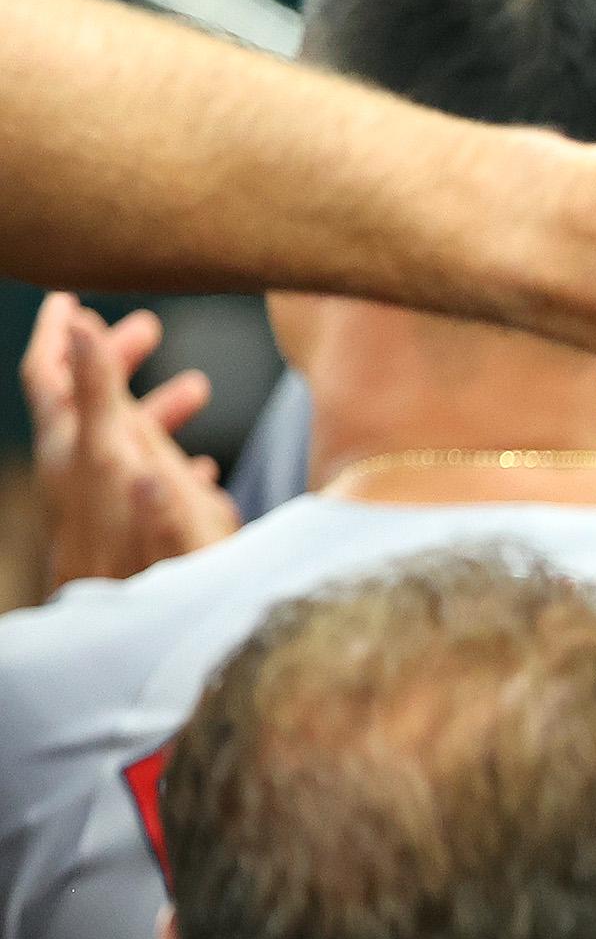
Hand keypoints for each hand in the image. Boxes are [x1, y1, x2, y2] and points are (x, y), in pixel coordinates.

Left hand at [20, 293, 236, 590]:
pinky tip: (200, 471)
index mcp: (78, 448)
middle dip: (114, 362)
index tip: (71, 299)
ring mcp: (103, 508)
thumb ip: (99, 389)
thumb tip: (78, 325)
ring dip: (153, 413)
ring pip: (121, 444)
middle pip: (85, 403)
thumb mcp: (122, 456)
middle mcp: (79, 475)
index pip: (51, 375)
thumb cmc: (138, 551)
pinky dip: (166, 466)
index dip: (58, 334)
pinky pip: (142, 488)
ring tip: (198, 391)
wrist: (143, 638)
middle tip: (149, 329)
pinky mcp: (127, 538)